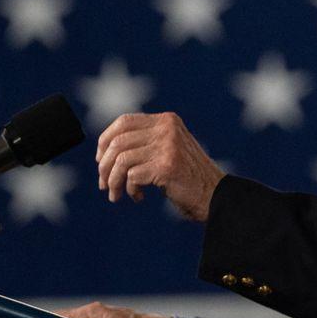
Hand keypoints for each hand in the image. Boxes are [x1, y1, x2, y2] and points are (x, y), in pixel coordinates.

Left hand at [95, 111, 225, 221]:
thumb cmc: (188, 177)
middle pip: (118, 141)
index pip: (124, 121)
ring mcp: (168, 146)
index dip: (105, 140)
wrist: (215, 195)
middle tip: (104, 184)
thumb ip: (145, 142)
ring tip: (115, 195)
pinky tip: (139, 197)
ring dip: (113, 181)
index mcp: (167, 120)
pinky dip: (129, 190)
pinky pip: (132, 176)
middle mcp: (167, 128)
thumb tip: (104, 150)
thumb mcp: (168, 150)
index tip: (101, 160)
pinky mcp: (166, 166)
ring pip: (121, 160)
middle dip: (104, 166)